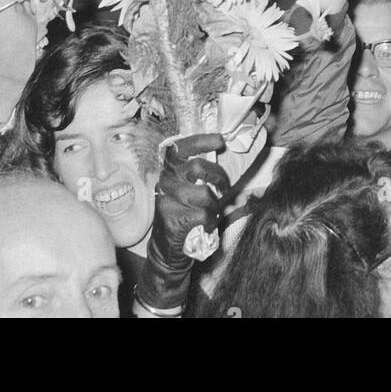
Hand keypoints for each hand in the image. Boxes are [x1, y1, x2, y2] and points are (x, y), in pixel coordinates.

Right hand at [136, 133, 228, 314]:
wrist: (166, 251)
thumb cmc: (183, 215)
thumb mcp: (186, 191)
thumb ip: (198, 174)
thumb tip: (221, 154)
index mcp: (169, 172)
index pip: (180, 148)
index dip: (200, 141)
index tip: (219, 140)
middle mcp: (165, 183)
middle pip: (197, 167)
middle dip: (219, 176)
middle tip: (225, 187)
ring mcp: (167, 201)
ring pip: (204, 194)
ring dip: (215, 204)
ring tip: (213, 211)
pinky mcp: (173, 220)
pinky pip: (204, 214)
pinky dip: (212, 220)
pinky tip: (208, 224)